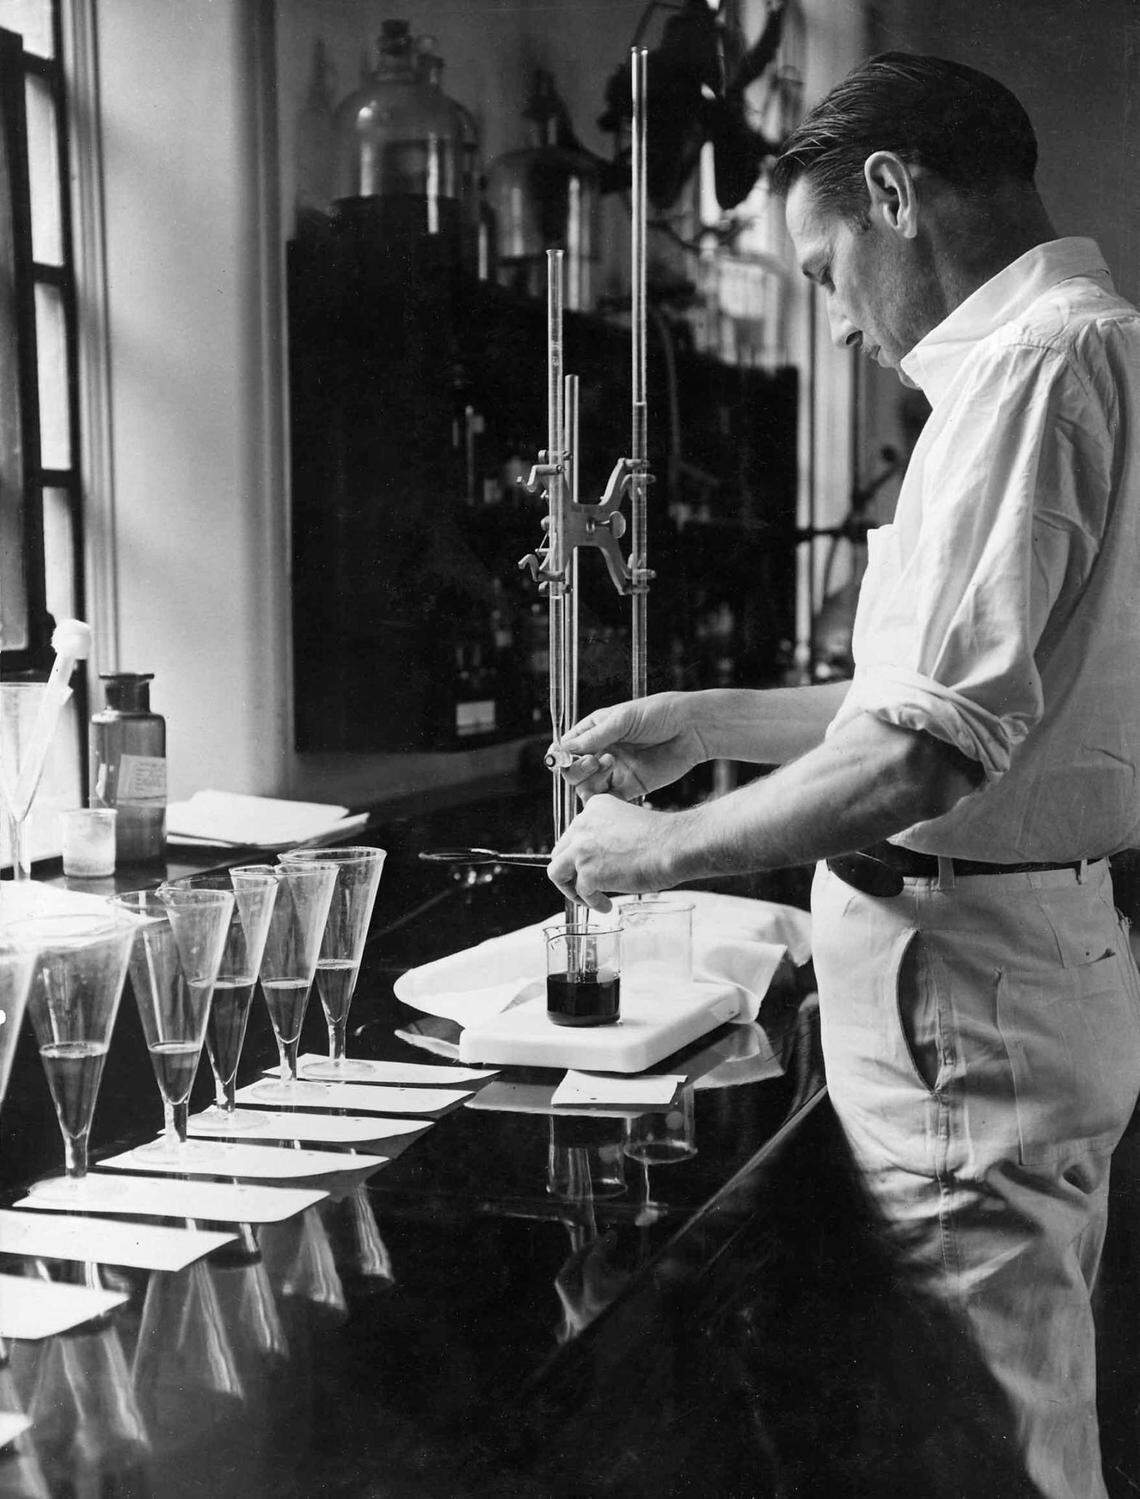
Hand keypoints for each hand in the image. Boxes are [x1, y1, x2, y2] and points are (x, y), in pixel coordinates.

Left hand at [547, 795, 689, 911]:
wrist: (674, 846)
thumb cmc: (662, 839)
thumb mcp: (628, 824)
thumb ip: (608, 835)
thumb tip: (600, 858)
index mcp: (594, 808)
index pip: (574, 833)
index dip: (580, 853)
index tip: (590, 865)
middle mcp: (582, 824)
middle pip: (560, 852)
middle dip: (571, 871)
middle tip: (586, 884)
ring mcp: (582, 849)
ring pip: (558, 872)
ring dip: (571, 889)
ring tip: (589, 898)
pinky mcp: (588, 872)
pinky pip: (581, 893)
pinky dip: (593, 903)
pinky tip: (606, 906)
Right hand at [549, 692, 708, 801]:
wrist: (692, 729)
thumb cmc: (659, 714)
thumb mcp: (623, 719)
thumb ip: (594, 736)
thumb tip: (563, 750)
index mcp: (595, 731)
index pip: (566, 748)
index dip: (561, 756)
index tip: (563, 758)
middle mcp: (601, 752)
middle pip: (572, 771)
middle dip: (577, 769)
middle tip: (595, 760)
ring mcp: (615, 771)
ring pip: (586, 788)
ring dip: (591, 781)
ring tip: (611, 765)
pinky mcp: (630, 787)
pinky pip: (608, 801)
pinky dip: (604, 800)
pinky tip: (614, 787)